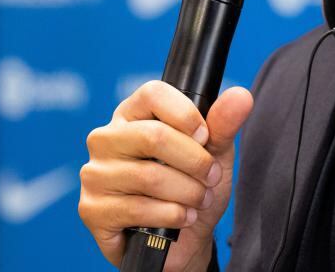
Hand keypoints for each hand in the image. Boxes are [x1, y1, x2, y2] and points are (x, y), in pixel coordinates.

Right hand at [79, 81, 253, 271]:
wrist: (182, 241)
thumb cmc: (191, 187)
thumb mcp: (213, 153)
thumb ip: (223, 124)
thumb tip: (241, 96)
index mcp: (131, 114)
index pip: (153, 94)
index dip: (186, 115)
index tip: (205, 137)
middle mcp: (106, 139)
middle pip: (154, 136)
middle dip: (195, 161)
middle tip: (212, 176)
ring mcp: (95, 174)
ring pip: (150, 176)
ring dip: (188, 192)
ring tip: (200, 200)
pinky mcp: (93, 209)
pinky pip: (138, 208)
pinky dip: (172, 214)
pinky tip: (182, 217)